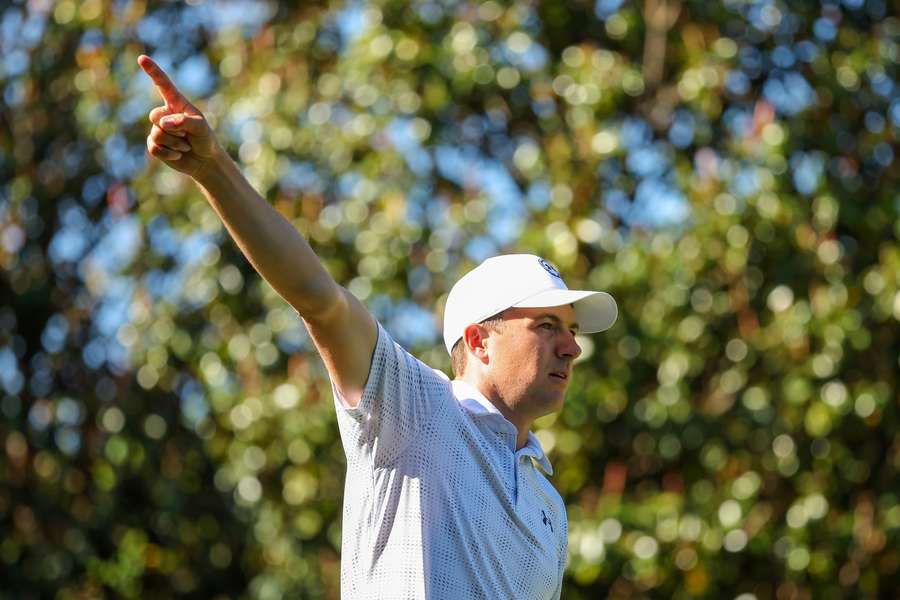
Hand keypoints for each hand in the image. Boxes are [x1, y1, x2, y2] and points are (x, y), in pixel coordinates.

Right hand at [137, 54, 221, 180]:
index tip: (142, 58)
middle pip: (155, 116)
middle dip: (174, 129)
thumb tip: (163, 123)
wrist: (204, 160)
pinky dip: (169, 154)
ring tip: (185, 145)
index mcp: (176, 103)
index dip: (153, 71)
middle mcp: (165, 114)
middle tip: (187, 135)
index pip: (163, 85)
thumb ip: (184, 121)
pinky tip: (178, 155)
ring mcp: (158, 129)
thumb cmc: (205, 139)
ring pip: (157, 133)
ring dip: (175, 143)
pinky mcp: (154, 145)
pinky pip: (154, 148)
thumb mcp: (201, 127)